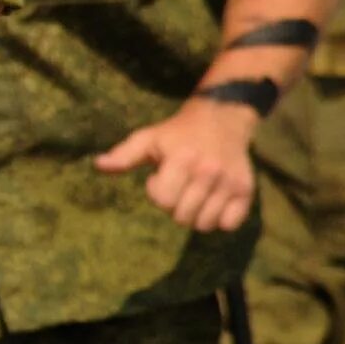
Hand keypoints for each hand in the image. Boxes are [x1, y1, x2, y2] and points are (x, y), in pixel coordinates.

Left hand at [93, 103, 256, 231]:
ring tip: (194, 194)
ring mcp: (229, 183)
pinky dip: (219, 219)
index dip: (157, 193)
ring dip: (195, 215)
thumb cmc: (177, 133)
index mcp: (182, 159)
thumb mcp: (148, 138)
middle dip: (175, 207)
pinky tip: (212, 201)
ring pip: (205, 224)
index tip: (160, 178)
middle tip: (179, 187)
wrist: (221, 119)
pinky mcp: (246, 191)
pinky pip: (229, 224)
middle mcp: (208, 172)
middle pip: (182, 217)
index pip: (163, 201)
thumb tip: (98, 165)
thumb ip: (124, 155)